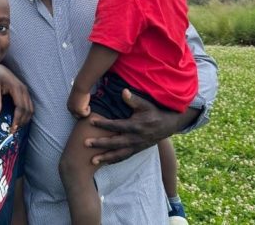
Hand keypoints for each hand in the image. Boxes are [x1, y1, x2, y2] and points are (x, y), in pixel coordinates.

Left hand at [0, 64, 33, 132]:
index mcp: (16, 88)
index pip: (20, 108)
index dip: (17, 119)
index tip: (12, 129)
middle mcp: (24, 90)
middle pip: (27, 110)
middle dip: (21, 121)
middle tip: (13, 131)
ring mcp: (26, 90)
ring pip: (31, 108)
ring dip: (25, 119)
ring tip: (17, 127)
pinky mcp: (25, 91)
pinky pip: (30, 105)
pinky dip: (27, 114)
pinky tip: (20, 119)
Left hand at [67, 88, 90, 118]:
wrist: (81, 87)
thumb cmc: (80, 91)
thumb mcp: (76, 99)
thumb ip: (77, 105)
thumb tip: (81, 110)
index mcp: (68, 106)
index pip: (74, 114)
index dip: (80, 111)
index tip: (84, 106)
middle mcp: (70, 109)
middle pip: (78, 116)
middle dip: (83, 113)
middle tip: (86, 106)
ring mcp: (74, 110)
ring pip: (82, 116)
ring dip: (86, 111)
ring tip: (87, 104)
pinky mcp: (79, 111)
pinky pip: (86, 114)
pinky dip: (88, 110)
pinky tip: (88, 104)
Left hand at [85, 89, 199, 164]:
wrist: (169, 125)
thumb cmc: (154, 112)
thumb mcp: (146, 104)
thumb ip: (133, 99)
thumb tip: (123, 91)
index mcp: (136, 126)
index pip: (117, 125)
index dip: (104, 123)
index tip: (90, 121)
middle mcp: (135, 138)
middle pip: (115, 142)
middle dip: (100, 143)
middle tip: (85, 143)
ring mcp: (136, 146)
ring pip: (119, 154)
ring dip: (105, 157)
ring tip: (92, 160)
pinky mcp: (137, 150)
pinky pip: (124, 157)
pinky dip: (114, 161)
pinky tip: (104, 163)